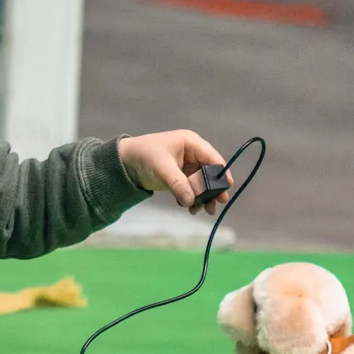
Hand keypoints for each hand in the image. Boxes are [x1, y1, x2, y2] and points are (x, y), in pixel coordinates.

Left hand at [118, 130, 232, 215]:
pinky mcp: (181, 178)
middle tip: (219, 203)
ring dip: (205, 196)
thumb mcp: (162, 169)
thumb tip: (191, 201)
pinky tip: (192, 209)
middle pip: (210, 172)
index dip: (221, 172)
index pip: (212, 157)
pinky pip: (193, 189)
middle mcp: (193, 154)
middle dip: (214, 188)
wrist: (125, 163)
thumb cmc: (144, 156)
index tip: (227, 187)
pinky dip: (194, 198)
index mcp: (191, 143)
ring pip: (203, 183)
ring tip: (206, 210)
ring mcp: (188, 166)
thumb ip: (178, 184)